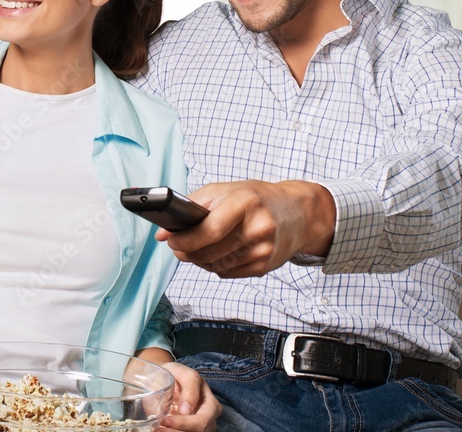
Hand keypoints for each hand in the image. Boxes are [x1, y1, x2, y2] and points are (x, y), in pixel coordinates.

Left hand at [156, 180, 335, 277]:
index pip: (211, 229)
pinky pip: (226, 273)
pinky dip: (214, 265)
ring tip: (195, 247)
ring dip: (198, 259)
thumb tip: (163, 233)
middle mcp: (258, 228)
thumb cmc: (257, 198)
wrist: (298, 212)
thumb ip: (191, 207)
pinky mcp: (264, 267)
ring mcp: (263, 250)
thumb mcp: (226, 190)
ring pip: (215, 265)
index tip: (171, 240)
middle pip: (209, 251)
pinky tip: (216, 253)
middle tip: (177, 245)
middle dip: (186, 251)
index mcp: (246, 202)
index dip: (186, 239)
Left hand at [159, 362, 220, 431]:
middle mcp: (209, 420)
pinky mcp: (188, 429)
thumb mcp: (186, 374)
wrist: (167, 377)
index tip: (166, 420)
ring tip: (158, 428)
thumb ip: (190, 389)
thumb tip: (186, 411)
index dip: (184, 423)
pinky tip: (160, 428)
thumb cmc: (178, 374)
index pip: (202, 421)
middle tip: (159, 428)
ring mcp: (199, 427)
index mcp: (212, 405)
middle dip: (177, 431)